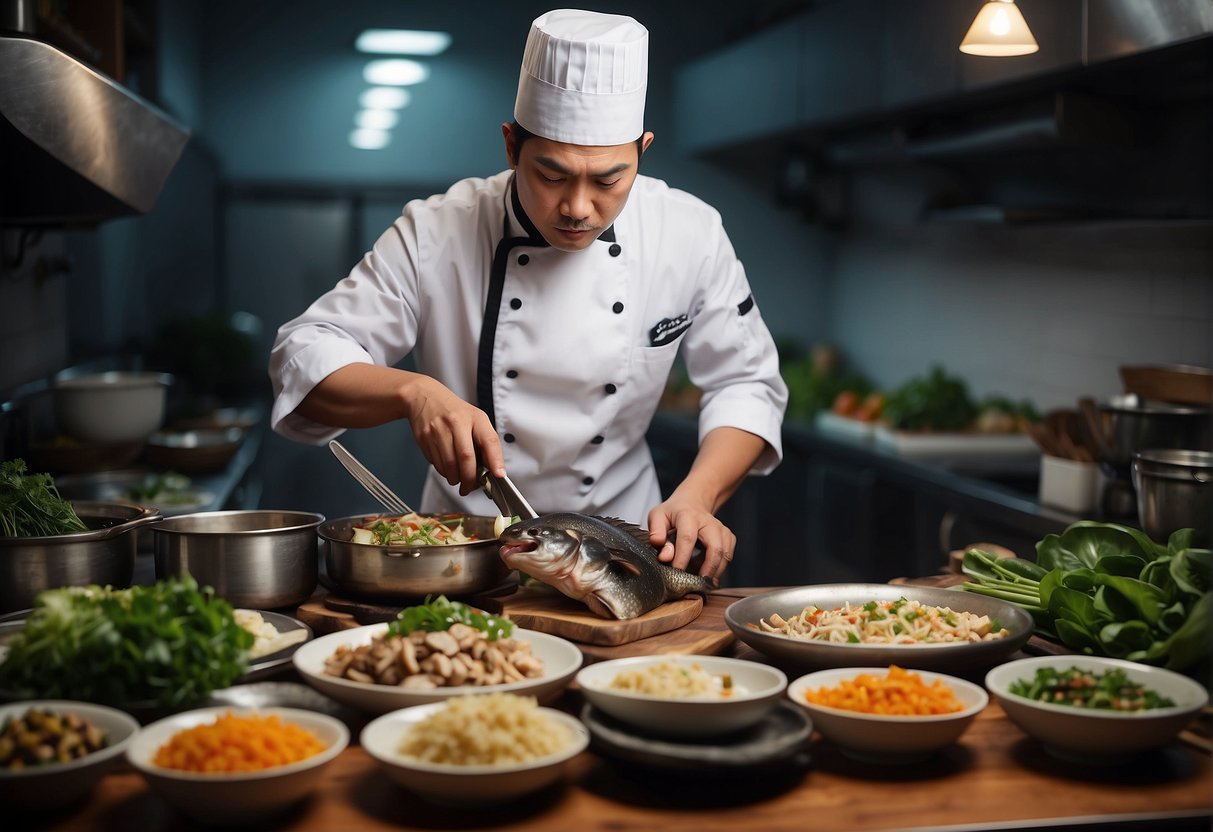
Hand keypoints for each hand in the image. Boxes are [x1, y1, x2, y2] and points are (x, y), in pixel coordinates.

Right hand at [403, 376, 504, 494]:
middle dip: (469, 479)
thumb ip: (485, 442)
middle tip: (470, 487)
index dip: (495, 460)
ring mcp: (438, 430)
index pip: (489, 440)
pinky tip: (446, 467)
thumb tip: (493, 469)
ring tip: (458, 478)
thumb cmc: (455, 412)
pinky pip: (435, 463)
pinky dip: (443, 471)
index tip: (499, 475)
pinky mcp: (424, 438)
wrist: (424, 397)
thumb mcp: (475, 419)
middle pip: (465, 458)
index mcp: (474, 417)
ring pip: (448, 465)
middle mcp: (456, 422)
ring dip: (454, 478)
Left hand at [647, 497, 735, 580]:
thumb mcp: (658, 517)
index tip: (677, 572)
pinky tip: (709, 574)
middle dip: (708, 568)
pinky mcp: (728, 536)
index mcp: (688, 515)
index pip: (688, 538)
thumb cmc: (672, 513)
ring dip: (715, 571)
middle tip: (698, 584)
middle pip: (715, 546)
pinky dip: (720, 567)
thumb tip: (664, 556)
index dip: (682, 557)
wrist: (692, 502)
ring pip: (725, 553)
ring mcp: (720, 528)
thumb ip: (657, 534)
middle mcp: (708, 521)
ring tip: (703, 583)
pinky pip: (728, 555)